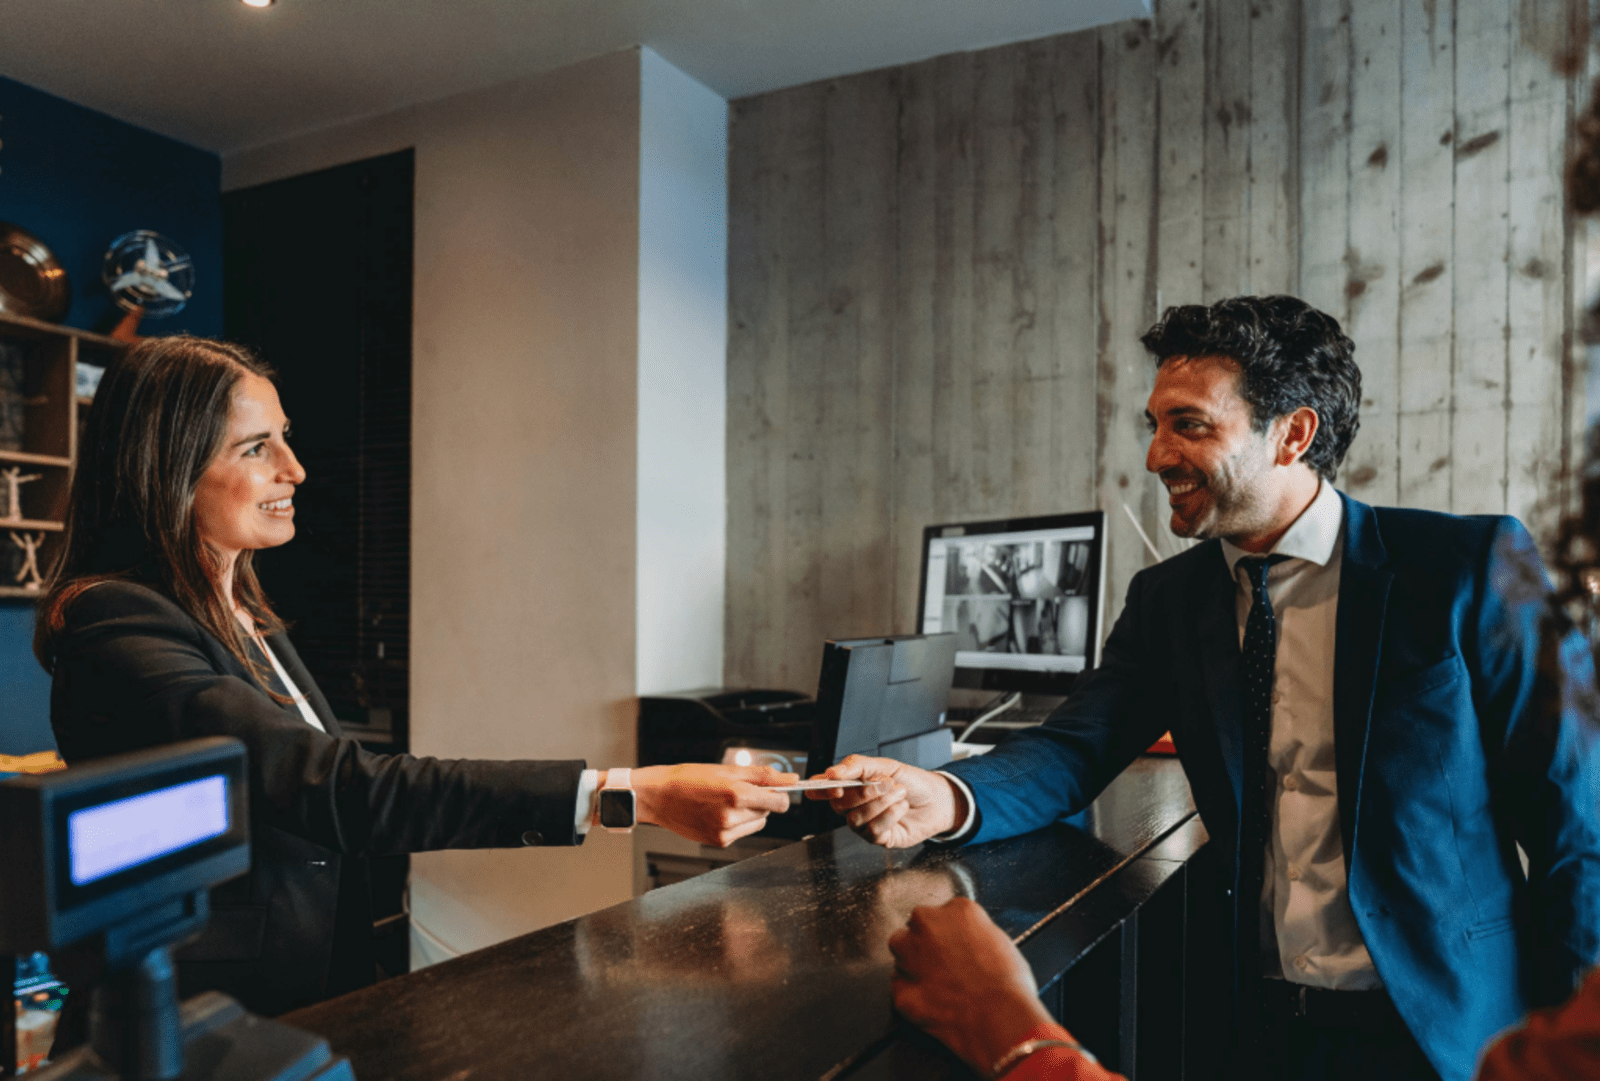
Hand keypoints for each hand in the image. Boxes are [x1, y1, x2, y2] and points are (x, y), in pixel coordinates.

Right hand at [631, 763, 796, 846]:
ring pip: (757, 823)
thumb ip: (763, 775)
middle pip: (768, 811)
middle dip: (759, 800)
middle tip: (737, 789)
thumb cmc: (688, 778)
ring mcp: (725, 832)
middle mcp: (732, 816)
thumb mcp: (727, 769)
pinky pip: (742, 832)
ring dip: (750, 812)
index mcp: (736, 794)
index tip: (773, 789)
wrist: (658, 796)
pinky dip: (737, 823)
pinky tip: (718, 812)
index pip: (780, 802)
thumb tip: (791, 779)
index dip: (780, 794)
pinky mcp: (718, 842)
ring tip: (725, 801)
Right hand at [806, 754, 966, 847]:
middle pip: (838, 804)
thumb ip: (857, 766)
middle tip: (887, 783)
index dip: (821, 789)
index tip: (835, 786)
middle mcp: (853, 806)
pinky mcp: (878, 839)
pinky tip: (901, 808)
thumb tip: (832, 772)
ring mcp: (864, 824)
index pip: (822, 788)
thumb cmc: (912, 782)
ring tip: (899, 794)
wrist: (938, 800)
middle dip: (864, 792)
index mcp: (851, 785)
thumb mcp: (886, 766)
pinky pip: (872, 831)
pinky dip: (889, 816)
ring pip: (854, 819)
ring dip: (880, 803)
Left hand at [889, 897, 1054, 1073]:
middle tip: (946, 965)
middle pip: (917, 927)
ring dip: (912, 964)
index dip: (951, 934)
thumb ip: (975, 934)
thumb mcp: (1001, 943)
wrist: (998, 1018)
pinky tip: (933, 1002)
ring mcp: (909, 955)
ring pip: (900, 952)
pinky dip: (912, 993)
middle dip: (926, 943)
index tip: (957, 946)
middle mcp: (927, 925)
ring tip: (938, 985)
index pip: (945, 914)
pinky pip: (900, 987)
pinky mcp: (900, 987)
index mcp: (957, 910)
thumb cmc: (1008, 984)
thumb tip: (969, 943)